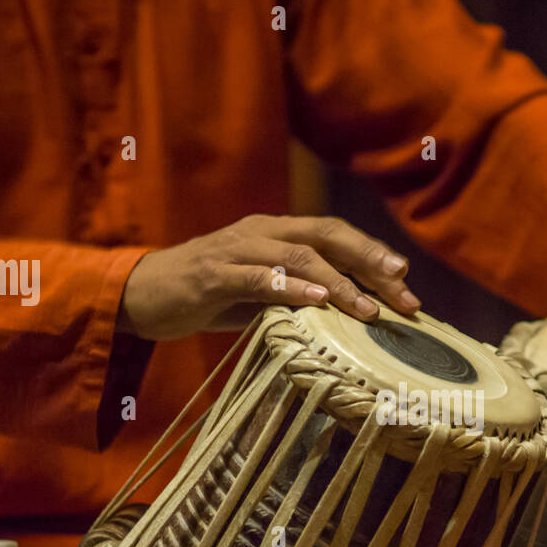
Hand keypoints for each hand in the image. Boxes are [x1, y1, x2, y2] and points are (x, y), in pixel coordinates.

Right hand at [119, 214, 419, 338]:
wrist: (140, 295)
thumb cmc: (205, 296)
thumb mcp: (259, 296)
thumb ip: (297, 296)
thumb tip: (346, 316)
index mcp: (276, 232)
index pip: (334, 235)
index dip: (372, 254)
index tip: (406, 283)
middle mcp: (261, 231)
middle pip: (326, 235)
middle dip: (369, 261)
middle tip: (403, 290)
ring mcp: (236, 249)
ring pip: (298, 255)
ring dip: (338, 282)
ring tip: (368, 308)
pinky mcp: (213, 274)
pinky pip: (258, 277)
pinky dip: (290, 287)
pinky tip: (317, 300)